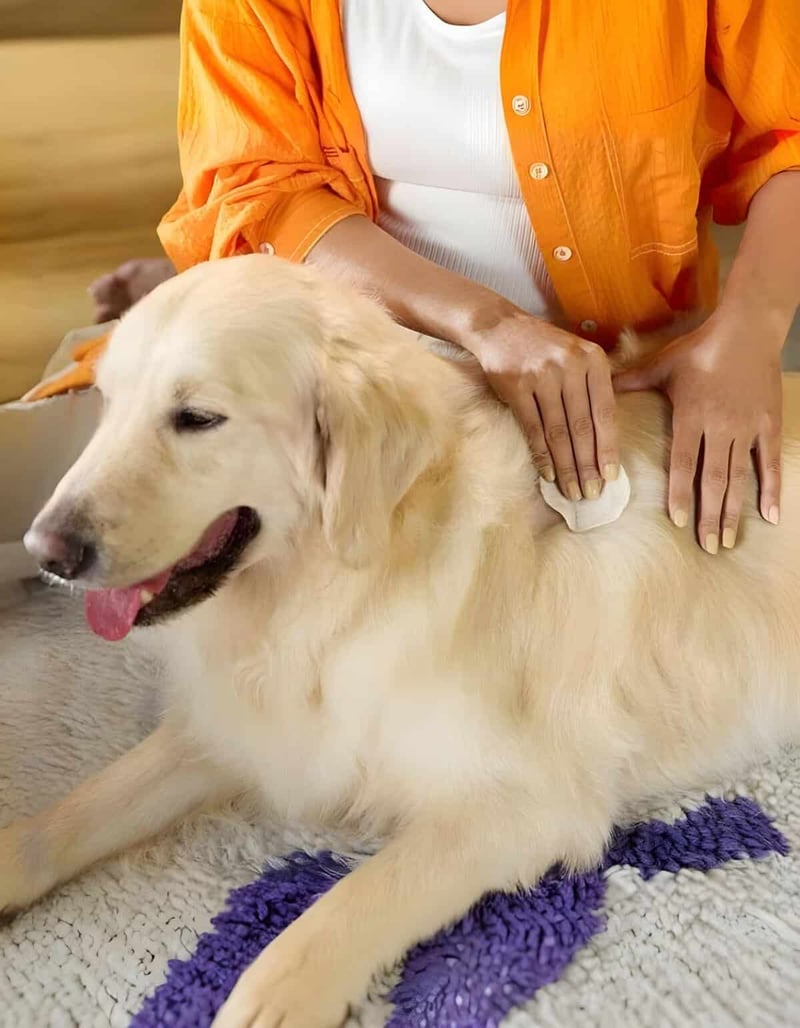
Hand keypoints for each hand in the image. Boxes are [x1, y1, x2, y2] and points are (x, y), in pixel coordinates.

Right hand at [471, 312, 619, 498]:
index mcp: (593, 360)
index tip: (611, 476)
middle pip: (582, 426)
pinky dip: (541, 455)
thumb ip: (594, 388)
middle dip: (587, 465)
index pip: (605, 412)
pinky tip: (549, 475)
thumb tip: (605, 441)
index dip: (608, 447)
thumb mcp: (578, 356)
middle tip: (592, 494)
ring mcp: (542, 376)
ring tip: (572, 491)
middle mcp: (570, 366)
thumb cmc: (546, 349)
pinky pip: (533, 428)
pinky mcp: (516, 386)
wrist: (501, 328)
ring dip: (566, 467)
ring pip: (558, 432)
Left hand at [614, 313, 782, 551]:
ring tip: (728, 540)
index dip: (681, 491)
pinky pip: (770, 462)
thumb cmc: (700, 348)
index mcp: (692, 415)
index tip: (678, 520)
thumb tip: (597, 386)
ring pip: (740, 476)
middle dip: (711, 515)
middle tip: (708, 547)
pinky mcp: (767, 424)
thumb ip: (630, 381)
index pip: (684, 461)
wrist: (748, 329)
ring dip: (734, 510)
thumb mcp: (661, 364)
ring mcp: (746, 427)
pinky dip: (772, 489)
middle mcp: (720, 426)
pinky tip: (770, 516)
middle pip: (714, 478)